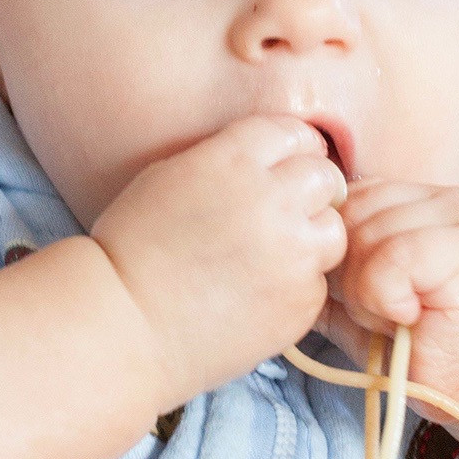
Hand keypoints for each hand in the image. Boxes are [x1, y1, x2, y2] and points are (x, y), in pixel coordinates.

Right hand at [92, 116, 346, 409]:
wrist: (124, 324)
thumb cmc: (131, 249)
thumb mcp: (169, 176)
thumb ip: (226, 160)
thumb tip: (269, 160)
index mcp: (235, 158)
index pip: (296, 134)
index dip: (289, 153)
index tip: (280, 172)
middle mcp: (273, 198)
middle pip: (325, 177)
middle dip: (310, 192)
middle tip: (282, 216)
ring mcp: (293, 253)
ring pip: (334, 231)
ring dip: (312, 239)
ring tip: (271, 258)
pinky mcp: (301, 302)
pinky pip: (318, 283)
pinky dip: (296, 287)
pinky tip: (257, 296)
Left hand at [317, 181, 458, 438]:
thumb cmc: (426, 348)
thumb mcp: (364, 302)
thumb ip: (330, 271)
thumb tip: (274, 256)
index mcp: (419, 199)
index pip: (348, 197)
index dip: (338, 250)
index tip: (362, 296)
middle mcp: (444, 196)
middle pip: (351, 213)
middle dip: (348, 272)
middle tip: (382, 313)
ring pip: (367, 236)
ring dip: (367, 291)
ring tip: (398, 318)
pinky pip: (392, 259)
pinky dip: (384, 298)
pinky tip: (410, 318)